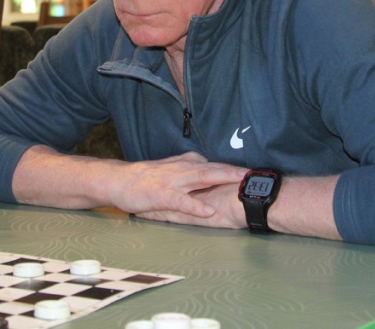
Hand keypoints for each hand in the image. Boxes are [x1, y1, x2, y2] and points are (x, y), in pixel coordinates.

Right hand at [108, 152, 245, 221]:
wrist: (119, 180)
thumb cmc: (147, 178)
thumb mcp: (173, 168)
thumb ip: (191, 167)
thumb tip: (210, 165)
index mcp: (187, 164)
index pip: (216, 165)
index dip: (236, 169)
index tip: (255, 173)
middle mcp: (183, 169)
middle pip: (214, 168)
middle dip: (236, 171)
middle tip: (256, 175)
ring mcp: (173, 181)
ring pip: (202, 178)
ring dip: (222, 179)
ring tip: (240, 184)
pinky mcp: (162, 195)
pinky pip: (182, 201)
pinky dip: (196, 205)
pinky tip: (208, 210)